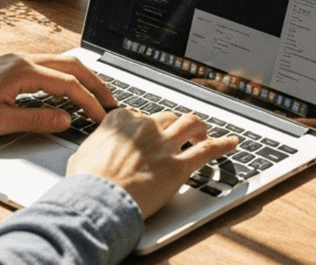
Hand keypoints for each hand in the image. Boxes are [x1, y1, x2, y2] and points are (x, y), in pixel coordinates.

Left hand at [0, 53, 117, 136]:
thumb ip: (36, 119)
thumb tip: (66, 119)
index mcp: (24, 72)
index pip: (69, 85)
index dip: (89, 102)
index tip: (103, 117)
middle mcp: (24, 60)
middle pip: (72, 66)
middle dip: (96, 84)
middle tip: (112, 101)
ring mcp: (18, 60)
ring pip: (62, 63)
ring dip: (83, 77)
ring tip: (97, 94)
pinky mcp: (12, 66)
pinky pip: (50, 65)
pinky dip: (67, 76)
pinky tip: (69, 88)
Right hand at [67, 108, 238, 216]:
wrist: (98, 200)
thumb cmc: (86, 182)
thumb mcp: (83, 154)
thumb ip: (97, 144)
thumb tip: (96, 148)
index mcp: (122, 120)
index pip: (139, 115)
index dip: (144, 125)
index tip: (145, 132)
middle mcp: (146, 127)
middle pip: (167, 117)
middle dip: (172, 125)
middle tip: (175, 135)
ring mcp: (165, 145)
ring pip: (191, 124)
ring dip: (199, 127)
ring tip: (202, 132)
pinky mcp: (179, 166)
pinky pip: (207, 150)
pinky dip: (223, 145)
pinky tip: (233, 143)